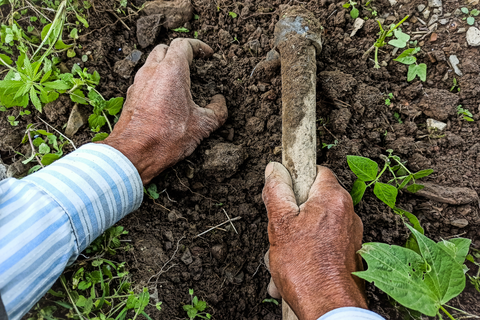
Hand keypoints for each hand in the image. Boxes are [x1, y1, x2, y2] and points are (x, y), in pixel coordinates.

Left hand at [101, 39, 227, 183]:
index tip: (207, 54)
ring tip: (179, 81)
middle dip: (180, 53)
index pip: (184, 45)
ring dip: (166, 66)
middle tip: (193, 64)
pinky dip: (156, 80)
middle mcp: (152, 72)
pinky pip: (144, 79)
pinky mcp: (130, 96)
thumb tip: (220, 102)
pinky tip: (165, 97)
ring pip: (152, 63)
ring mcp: (138, 83)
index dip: (199, 47)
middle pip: (165, 49)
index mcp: (171, 71)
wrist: (133, 154)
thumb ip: (217, 110)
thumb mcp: (202, 126)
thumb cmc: (166, 138)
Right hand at [263, 162, 367, 319]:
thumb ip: (276, 191)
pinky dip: (308, 250)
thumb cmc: (305, 269)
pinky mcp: (349, 252)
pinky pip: (324, 242)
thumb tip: (274, 169)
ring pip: (316, 223)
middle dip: (293, 213)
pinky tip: (293, 268)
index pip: (316, 170)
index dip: (296, 178)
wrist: (329, 308)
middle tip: (279, 230)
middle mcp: (347, 212)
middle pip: (314, 199)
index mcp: (333, 198)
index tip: (283, 193)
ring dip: (297, 235)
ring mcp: (350, 234)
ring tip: (283, 255)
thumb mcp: (280, 224)